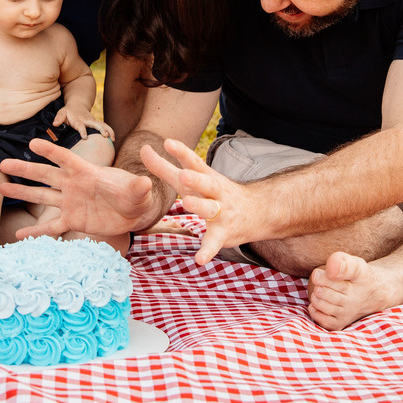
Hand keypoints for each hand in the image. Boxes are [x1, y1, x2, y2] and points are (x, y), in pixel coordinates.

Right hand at [0, 137, 155, 237]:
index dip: (51, 151)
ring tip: (1, 189)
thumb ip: (137, 186)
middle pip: (45, 175)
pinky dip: (36, 231)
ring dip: (22, 192)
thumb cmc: (135, 195)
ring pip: (42, 196)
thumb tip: (146, 182)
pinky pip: (51, 226)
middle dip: (25, 169)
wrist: (134, 212)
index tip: (33, 143)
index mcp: (87, 172)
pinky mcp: (73, 220)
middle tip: (3, 164)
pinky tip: (19, 235)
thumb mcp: (137, 191)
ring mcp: (71, 202)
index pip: (66, 159)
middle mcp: (74, 185)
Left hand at [54, 104, 113, 139]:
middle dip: (101, 130)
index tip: (85, 137)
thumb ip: (58, 118)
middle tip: (105, 136)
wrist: (78, 104)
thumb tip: (54, 124)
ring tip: (112, 139)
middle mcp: (87, 121)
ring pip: (103, 125)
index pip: (80, 126)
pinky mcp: (97, 123)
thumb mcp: (62, 113)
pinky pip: (105, 126)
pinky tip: (113, 139)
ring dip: (108, 131)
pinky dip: (110, 131)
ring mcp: (93, 121)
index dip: (82, 131)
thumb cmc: (68, 112)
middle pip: (96, 124)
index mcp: (78, 120)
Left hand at [140, 138, 255, 265]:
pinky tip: (199, 260)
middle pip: (206, 183)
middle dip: (195, 178)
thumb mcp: (193, 179)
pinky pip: (214, 243)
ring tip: (187, 203)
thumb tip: (143, 149)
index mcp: (205, 177)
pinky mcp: (224, 233)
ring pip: (211, 208)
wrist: (258, 211)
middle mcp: (215, 192)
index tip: (167, 142)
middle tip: (184, 174)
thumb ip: (166, 167)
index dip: (182, 152)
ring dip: (200, 205)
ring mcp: (222, 212)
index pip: (194, 162)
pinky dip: (207, 251)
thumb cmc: (216, 192)